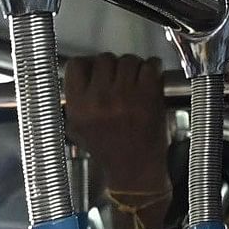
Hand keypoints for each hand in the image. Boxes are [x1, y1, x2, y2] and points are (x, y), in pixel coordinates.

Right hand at [62, 54, 172, 218]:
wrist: (134, 170)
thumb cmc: (108, 151)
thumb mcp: (78, 129)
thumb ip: (75, 101)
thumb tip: (79, 72)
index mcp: (78, 107)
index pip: (76, 65)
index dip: (88, 65)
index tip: (95, 69)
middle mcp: (99, 99)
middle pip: (104, 59)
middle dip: (113, 66)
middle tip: (119, 79)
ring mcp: (124, 96)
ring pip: (128, 60)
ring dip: (133, 66)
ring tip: (135, 80)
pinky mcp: (148, 95)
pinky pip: (150, 65)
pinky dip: (152, 69)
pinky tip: (150, 79)